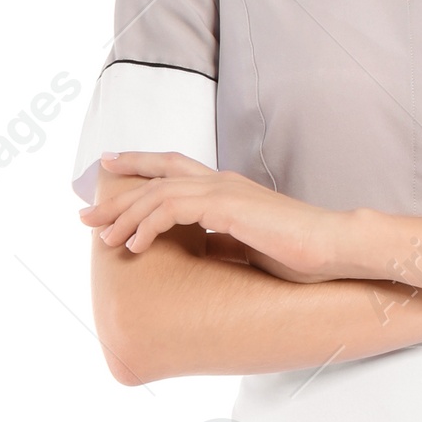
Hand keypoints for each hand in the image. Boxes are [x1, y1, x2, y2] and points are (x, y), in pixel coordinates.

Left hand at [81, 151, 350, 274]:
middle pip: (155, 177)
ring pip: (157, 194)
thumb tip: (206, 256)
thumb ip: (226, 243)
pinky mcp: (226, 207)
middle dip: (117, 197)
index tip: (109, 171)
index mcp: (227, 188)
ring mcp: (223, 191)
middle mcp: (221, 181)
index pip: (174, 167)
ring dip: (125, 216)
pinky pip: (172, 209)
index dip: (139, 165)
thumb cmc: (303, 253)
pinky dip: (148, 226)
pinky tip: (134, 246)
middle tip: (86, 215)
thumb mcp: (253, 247)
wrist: (335, 248)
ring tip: (103, 238)